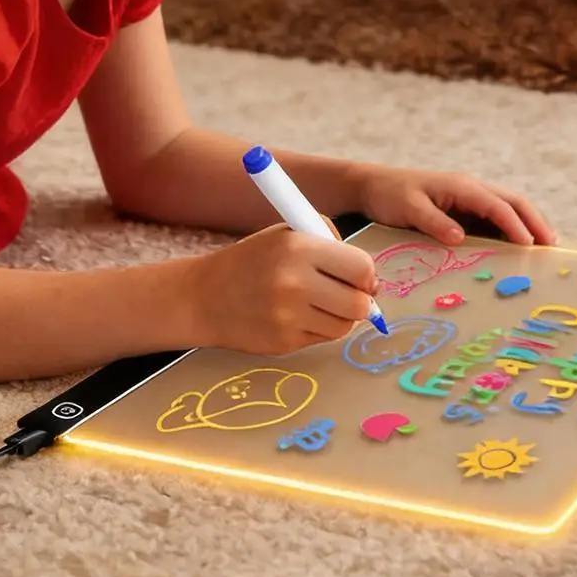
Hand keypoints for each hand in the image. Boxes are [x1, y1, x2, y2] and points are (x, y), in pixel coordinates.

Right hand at [190, 224, 375, 353]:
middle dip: (359, 300)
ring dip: (339, 316)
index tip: (357, 276)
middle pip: (359, 304)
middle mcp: (294, 282)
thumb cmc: (254, 260)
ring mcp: (288, 316)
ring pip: (344, 326)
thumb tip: (371, 280)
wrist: (205, 296)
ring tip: (317, 303)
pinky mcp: (283, 343)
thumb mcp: (289, 233)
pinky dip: (317, 328)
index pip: (361, 268)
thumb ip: (332, 244)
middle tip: (345, 294)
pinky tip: (296, 316)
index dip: (366, 274)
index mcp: (299, 247)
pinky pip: (322, 339)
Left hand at [353, 165, 557, 247]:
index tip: (530, 246)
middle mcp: (471, 190)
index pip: (498, 205)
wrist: (372, 186)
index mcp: (462, 186)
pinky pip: (493, 220)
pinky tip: (517, 250)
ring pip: (508, 210)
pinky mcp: (463, 211)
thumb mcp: (408, 208)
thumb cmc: (389, 195)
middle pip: (513, 203)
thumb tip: (460, 238)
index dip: (516, 225)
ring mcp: (469, 200)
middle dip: (535, 222)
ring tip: (544, 250)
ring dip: (527, 226)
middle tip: (553, 246)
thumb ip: (433, 221)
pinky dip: (510, 232)